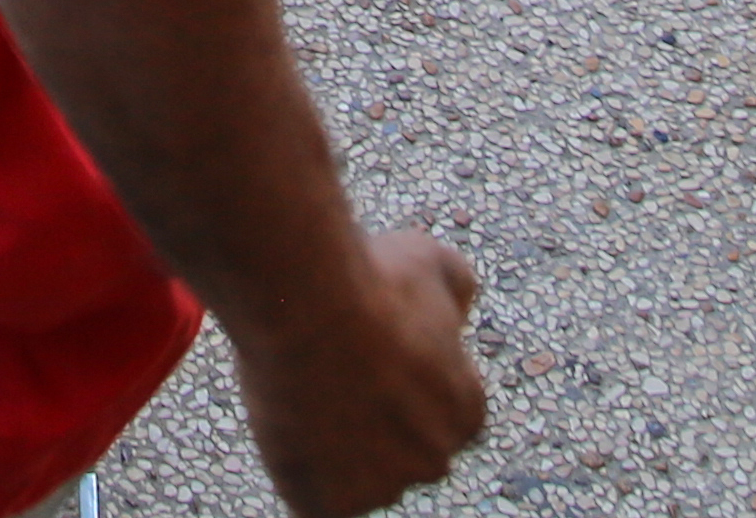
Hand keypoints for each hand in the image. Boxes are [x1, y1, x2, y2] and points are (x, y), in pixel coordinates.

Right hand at [236, 230, 486, 517]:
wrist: (308, 306)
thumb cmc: (372, 281)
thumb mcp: (433, 263)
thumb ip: (457, 293)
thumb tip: (456, 312)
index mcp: (466, 413)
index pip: (442, 418)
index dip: (403, 390)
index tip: (371, 362)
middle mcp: (435, 461)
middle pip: (403, 454)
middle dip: (375, 426)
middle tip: (334, 377)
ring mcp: (381, 488)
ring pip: (358, 479)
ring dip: (336, 450)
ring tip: (305, 392)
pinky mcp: (328, 506)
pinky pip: (314, 501)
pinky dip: (300, 475)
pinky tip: (289, 426)